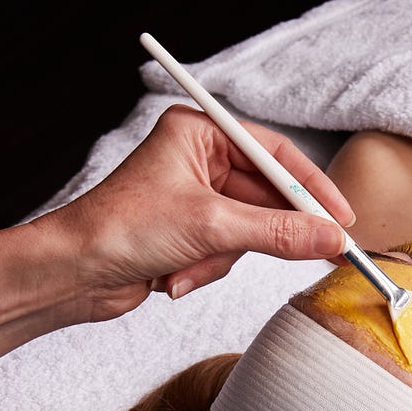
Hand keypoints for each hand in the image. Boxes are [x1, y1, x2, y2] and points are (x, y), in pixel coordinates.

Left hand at [41, 104, 353, 321]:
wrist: (70, 274)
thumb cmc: (120, 229)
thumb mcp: (211, 227)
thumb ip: (278, 233)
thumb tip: (330, 239)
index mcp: (199, 133)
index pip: (275, 153)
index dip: (312, 187)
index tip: (341, 219)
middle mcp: (198, 160)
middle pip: (267, 196)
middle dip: (270, 232)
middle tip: (321, 253)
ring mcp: (194, 199)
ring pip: (250, 232)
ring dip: (223, 258)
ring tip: (188, 265)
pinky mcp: (189, 235)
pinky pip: (227, 254)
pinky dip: (206, 270)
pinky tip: (173, 277)